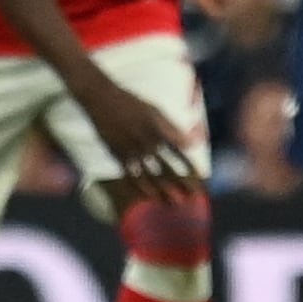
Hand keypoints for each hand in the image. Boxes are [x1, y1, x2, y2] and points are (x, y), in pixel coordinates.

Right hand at [81, 79, 197, 205]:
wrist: (101, 98)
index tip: (201, 177)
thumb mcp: (156, 110)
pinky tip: (148, 196)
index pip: (180, 151)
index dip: (191, 165)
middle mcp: (147, 141)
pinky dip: (141, 187)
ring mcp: (132, 149)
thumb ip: (174, 127)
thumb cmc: (131, 102)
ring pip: (151, 175)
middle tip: (193, 196)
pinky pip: (131, 175)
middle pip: (168, 166)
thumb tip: (195, 139)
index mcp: (158, 128)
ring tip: (173, 203)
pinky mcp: (117, 154)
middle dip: (182, 183)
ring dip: (163, 190)